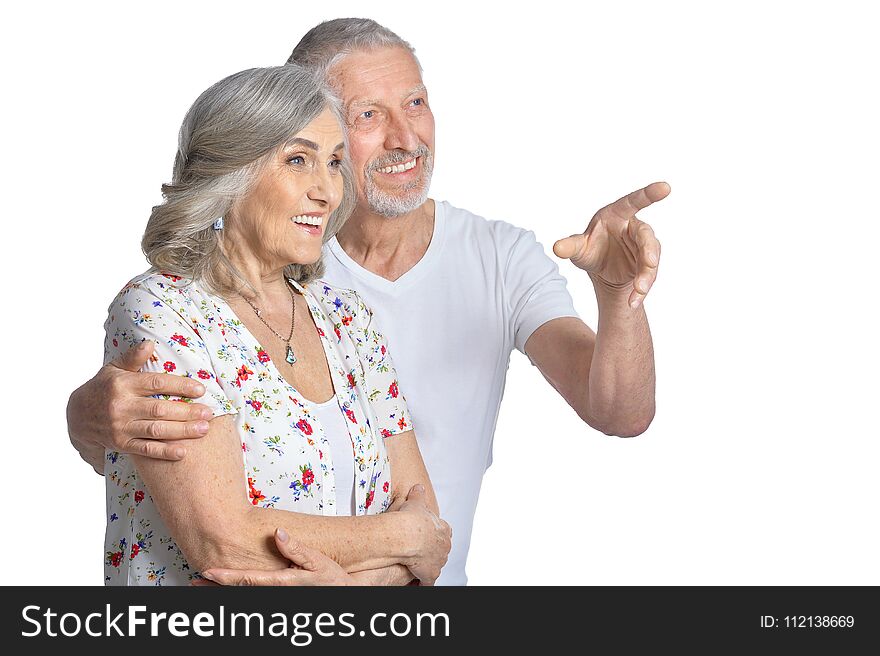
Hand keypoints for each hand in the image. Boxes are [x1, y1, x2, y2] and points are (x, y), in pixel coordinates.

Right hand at [67, 341, 212, 463]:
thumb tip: (150, 343)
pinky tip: (183, 452)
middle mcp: (121, 406)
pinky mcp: (121, 444)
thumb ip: (133, 357)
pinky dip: (164, 452)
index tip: (201, 389)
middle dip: (187, 411)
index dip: (180, 386)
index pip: (156, 384)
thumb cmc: (103, 388)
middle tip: (209, 412)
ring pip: (156, 430)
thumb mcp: (114, 369)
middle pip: (159, 409)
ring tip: (203, 429)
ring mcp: (120, 427)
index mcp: (123, 384)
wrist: (77, 416)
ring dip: (182, 431)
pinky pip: (146, 450)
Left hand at [197, 528, 353, 585]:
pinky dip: (238, 594)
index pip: (248, 580)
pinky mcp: (279, 601)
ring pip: (244, 598)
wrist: (343, 596)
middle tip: (194, 583)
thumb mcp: (318, 561)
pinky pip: (255, 599)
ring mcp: (276, 600)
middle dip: (215, 589)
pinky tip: (228, 591)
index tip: (207, 573)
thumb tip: (278, 533)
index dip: (226, 578)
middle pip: (240, 593)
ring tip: (204, 587)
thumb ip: (297, 549)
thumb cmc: (333, 580)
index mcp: (283, 583)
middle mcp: (276, 595)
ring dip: (222, 593)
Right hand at [397, 484, 451, 585]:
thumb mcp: (416, 502)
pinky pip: (427, 582)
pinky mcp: (430, 574)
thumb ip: (418, 495)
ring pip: (436, 565)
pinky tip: (417, 583)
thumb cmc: (411, 519)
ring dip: (428, 566)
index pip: (444, 531)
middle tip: (421, 551)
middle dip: (433, 550)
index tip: (428, 534)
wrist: (407, 535)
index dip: (435, 533)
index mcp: (444, 529)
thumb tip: (419, 486)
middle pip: (442, 549)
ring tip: (416, 566)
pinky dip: (423, 583)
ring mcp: (439, 561)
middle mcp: (445, 546)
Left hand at [553, 181, 669, 308]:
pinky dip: (641, 289)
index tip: (665, 187)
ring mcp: (642, 246)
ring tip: (639, 290)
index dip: (648, 194)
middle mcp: (633, 228)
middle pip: (646, 235)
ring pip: (651, 258)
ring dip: (647, 275)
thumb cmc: (590, 249)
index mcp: (617, 215)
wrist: (599, 270)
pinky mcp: (646, 263)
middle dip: (649, 250)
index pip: (633, 202)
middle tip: (650, 263)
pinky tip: (633, 301)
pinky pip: (648, 275)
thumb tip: (556, 248)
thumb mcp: (578, 248)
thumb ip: (569, 246)